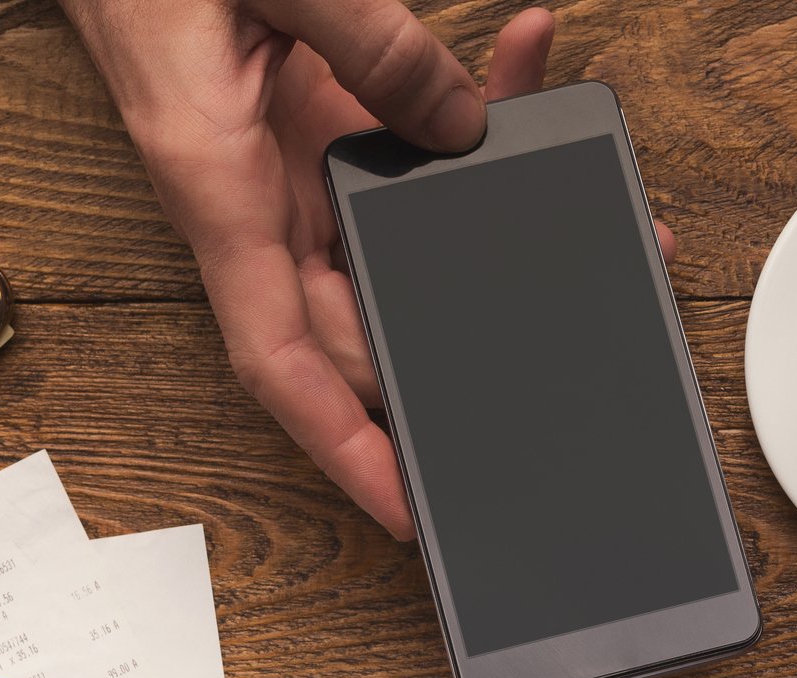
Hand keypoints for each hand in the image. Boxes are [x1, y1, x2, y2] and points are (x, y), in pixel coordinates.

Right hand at [60, 1, 670, 537]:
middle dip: (460, 328)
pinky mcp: (307, 114)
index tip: (406, 509)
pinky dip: (463, 111)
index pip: (281, 362)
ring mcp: (283, 159)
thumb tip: (462, 123)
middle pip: (363, 314)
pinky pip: (396, 147)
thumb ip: (372, 49)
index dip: (344, 447)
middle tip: (564, 333)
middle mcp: (252, 194)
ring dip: (483, 201)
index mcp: (220, 188)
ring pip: (396, 234)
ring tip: (576, 171)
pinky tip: (521, 64)